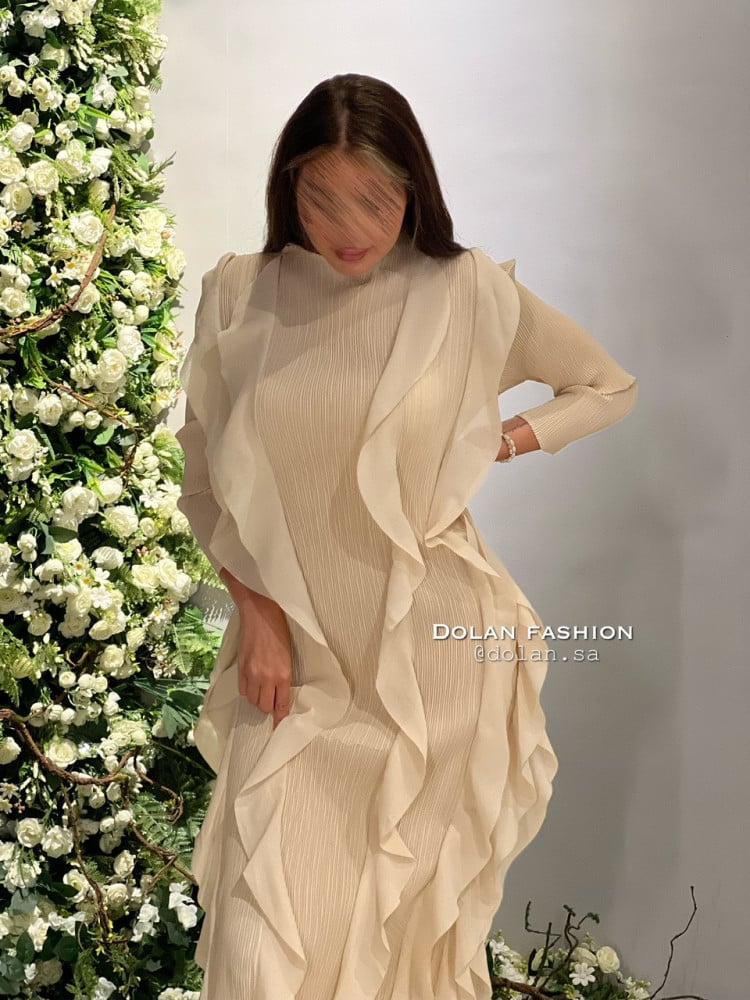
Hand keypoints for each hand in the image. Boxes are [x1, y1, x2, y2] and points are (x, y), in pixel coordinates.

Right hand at [237, 600, 292, 730]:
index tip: (280, 727)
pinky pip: (242, 690)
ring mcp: (251, 673)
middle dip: (269, 706)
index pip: (281, 704)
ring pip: (252, 700)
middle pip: (264, 706)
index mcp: (283, 673)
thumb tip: (280, 691)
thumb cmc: (279, 630)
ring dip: (258, 699)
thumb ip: (284, 675)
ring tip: (262, 690)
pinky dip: (248, 691)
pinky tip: (252, 683)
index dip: (280, 718)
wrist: (260, 612)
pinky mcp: (240, 668)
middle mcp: (266, 677)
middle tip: (272, 699)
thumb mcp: (288, 654)